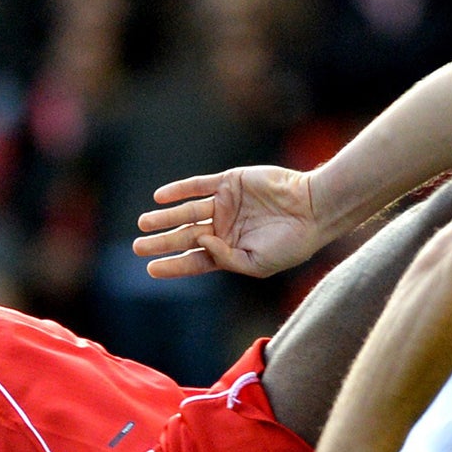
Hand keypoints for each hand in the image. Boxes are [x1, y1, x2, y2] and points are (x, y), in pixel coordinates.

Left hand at [133, 165, 327, 278]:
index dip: (173, 264)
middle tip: (138, 247)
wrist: (313, 208)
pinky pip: (198, 185)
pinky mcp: (229, 182)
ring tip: (143, 223)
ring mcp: (226, 204)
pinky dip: (179, 190)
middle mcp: (224, 227)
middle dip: (161, 242)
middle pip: (185, 236)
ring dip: (165, 217)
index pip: (195, 259)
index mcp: (231, 250)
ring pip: (188, 211)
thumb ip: (226, 258)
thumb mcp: (257, 263)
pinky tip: (160, 197)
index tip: (151, 269)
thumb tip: (200, 242)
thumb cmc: (291, 242)